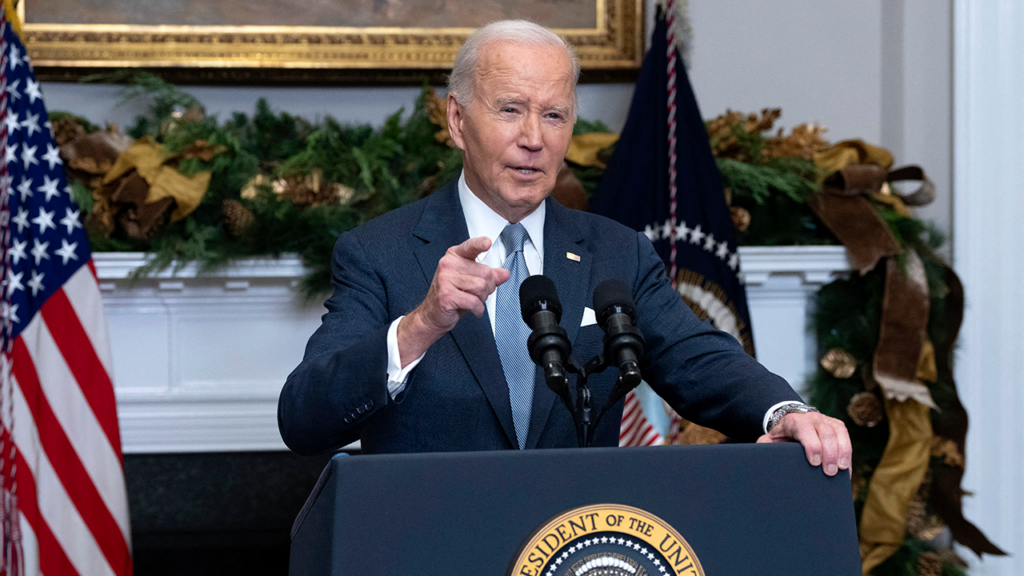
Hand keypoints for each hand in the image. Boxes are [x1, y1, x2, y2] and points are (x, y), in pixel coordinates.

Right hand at [397, 236, 510, 365]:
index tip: (487, 243)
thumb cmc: (451, 294)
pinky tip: (473, 309)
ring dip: (482, 298)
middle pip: (485, 272)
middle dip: (488, 287)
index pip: (470, 247)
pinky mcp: (446, 294)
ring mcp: (445, 279)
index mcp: (454, 256)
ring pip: (481, 287)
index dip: (480, 244)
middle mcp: (448, 264)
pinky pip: (474, 301)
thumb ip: (489, 276)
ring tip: (473, 300)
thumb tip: (504, 273)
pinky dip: (478, 309)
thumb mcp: (471, 281)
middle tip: (479, 293)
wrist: (432, 313)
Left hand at [757, 412, 851, 476]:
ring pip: (839, 433)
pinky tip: (846, 468)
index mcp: (793, 421)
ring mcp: (826, 420)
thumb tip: (761, 458)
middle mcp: (812, 418)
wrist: (792, 423)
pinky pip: (846, 437)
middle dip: (829, 453)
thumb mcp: (769, 441)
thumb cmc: (781, 437)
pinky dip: (847, 453)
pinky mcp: (837, 426)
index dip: (812, 445)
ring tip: (841, 471)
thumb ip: (765, 447)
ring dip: (842, 452)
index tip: (814, 462)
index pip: (805, 429)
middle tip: (829, 472)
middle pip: (825, 432)